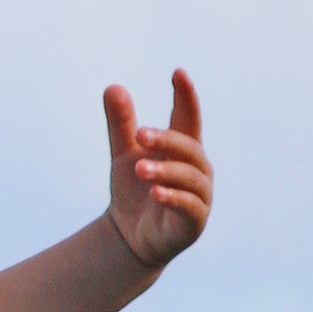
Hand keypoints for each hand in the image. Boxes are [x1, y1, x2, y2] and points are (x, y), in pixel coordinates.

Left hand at [103, 70, 212, 268]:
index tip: (177, 73)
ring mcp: (199, 196)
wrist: (130, 238)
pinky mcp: (194, 221)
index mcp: (183, 150)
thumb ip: (121, 125)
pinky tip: (155, 193)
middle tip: (139, 134)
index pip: (188, 118)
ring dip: (165, 170)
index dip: (186, 96)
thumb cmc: (133, 192)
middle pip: (188, 147)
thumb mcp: (124, 155)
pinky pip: (189, 206)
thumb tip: (113, 87)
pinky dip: (173, 197)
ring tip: (138, 169)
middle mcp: (197, 170)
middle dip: (166, 139)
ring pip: (189, 177)